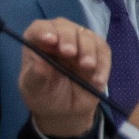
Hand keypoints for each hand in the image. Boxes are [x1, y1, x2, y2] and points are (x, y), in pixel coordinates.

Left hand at [17, 18, 110, 138]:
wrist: (64, 110)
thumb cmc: (44, 94)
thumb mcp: (35, 89)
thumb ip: (36, 76)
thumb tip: (40, 64)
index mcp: (38, 42)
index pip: (40, 28)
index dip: (45, 31)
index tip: (50, 41)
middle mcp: (59, 37)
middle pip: (65, 28)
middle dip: (69, 39)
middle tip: (70, 53)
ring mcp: (80, 43)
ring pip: (87, 37)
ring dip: (88, 51)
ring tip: (87, 67)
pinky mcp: (97, 53)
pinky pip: (103, 52)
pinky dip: (102, 64)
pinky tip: (97, 80)